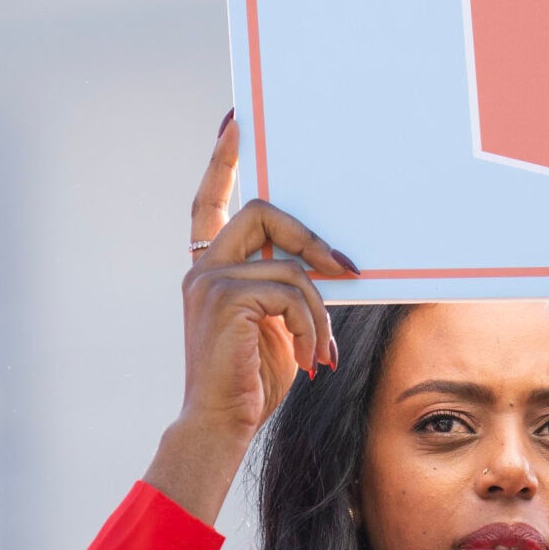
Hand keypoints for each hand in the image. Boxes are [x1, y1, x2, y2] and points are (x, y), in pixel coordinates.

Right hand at [180, 114, 357, 437]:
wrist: (221, 427)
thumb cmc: (252, 381)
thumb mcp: (276, 324)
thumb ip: (286, 286)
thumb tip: (330, 262)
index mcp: (210, 269)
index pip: (209, 200)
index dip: (223, 161)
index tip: (235, 122)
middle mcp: (202, 268)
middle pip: (262, 211)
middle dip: (310, 236)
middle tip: (347, 270)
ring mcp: (208, 281)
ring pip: (288, 262)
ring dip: (319, 308)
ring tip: (321, 349)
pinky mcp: (224, 299)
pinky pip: (290, 290)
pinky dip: (310, 324)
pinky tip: (310, 356)